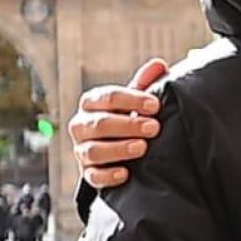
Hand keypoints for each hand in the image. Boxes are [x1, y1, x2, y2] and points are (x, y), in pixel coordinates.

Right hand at [71, 59, 166, 189]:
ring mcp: (82, 150)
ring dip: (119, 149)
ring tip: (142, 147)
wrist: (118, 150)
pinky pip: (93, 176)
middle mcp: (81, 126)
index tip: (156, 105)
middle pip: (98, 124)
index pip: (107, 97)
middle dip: (128, 125)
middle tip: (154, 127)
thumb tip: (159, 64)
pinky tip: (126, 173)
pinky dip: (108, 175)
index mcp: (92, 103)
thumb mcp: (134, 101)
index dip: (132, 100)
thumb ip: (144, 84)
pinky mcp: (88, 173)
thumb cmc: (127, 118)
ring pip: (93, 151)